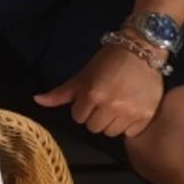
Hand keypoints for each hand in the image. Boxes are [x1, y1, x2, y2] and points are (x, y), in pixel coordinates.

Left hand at [33, 42, 164, 137]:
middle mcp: (111, 106)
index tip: (91, 98)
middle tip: (103, 102)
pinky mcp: (146, 117)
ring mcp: (131, 113)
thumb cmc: (108, 61)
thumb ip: (61, 93)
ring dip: (111, 123)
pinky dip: (128, 126)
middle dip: (95, 116)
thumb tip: (36, 100)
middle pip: (94, 128)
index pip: (78, 117)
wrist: (141, 50)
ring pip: (111, 133)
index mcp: (93, 95)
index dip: (82, 108)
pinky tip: (130, 110)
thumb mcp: (83, 75)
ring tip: (117, 106)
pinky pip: (130, 134)